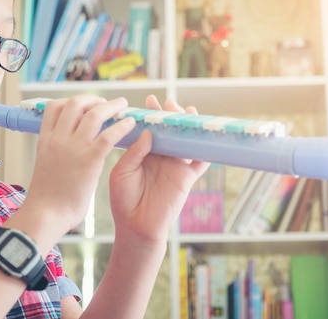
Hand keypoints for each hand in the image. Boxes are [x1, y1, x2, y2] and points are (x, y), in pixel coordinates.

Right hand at [24, 94, 135, 234]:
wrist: (45, 214)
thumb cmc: (46, 197)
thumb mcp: (44, 164)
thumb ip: (55, 151)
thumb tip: (65, 149)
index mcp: (45, 139)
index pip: (54, 106)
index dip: (71, 101)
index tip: (84, 104)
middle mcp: (58, 138)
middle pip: (75, 103)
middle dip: (93, 99)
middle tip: (105, 103)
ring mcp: (73, 147)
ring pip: (94, 114)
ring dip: (111, 106)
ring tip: (123, 106)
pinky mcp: (89, 160)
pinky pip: (108, 135)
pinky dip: (121, 126)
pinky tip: (130, 124)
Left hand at [109, 95, 209, 242]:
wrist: (135, 227)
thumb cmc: (124, 200)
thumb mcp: (122, 172)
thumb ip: (134, 152)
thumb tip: (148, 132)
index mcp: (143, 152)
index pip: (149, 128)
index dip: (151, 114)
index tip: (150, 100)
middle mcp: (160, 156)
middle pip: (170, 130)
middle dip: (170, 115)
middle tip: (169, 102)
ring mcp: (175, 165)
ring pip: (186, 140)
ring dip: (189, 126)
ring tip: (188, 111)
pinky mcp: (187, 177)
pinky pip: (200, 160)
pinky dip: (205, 148)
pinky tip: (205, 135)